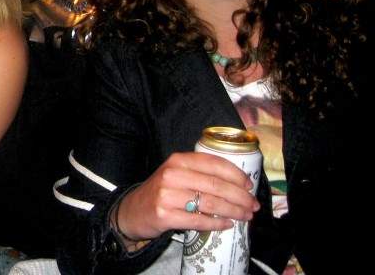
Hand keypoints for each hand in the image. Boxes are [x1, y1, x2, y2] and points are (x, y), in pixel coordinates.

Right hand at [113, 152, 259, 242]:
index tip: (250, 186)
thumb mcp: (177, 174)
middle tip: (253, 206)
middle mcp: (173, 174)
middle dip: (240, 197)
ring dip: (233, 211)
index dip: (236, 175)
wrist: (133, 210)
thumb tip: (238, 184)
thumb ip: (200, 173)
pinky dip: (217, 223)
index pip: (214, 163)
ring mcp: (167, 195)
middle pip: (216, 185)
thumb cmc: (162, 191)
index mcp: (178, 160)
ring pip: (210, 203)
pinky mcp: (165, 214)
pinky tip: (227, 224)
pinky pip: (199, 220)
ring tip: (245, 216)